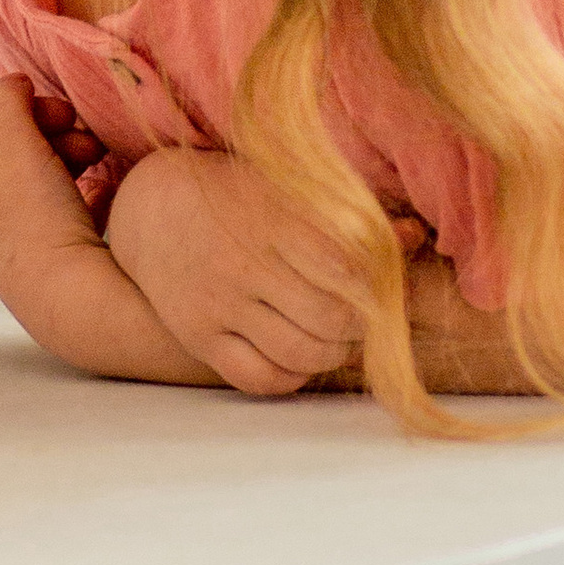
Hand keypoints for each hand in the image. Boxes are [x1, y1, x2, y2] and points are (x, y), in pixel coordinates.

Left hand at [0, 79, 100, 297]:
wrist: (79, 305)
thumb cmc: (41, 224)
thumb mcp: (17, 152)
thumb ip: (8, 107)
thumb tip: (9, 83)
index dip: (20, 103)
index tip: (58, 106)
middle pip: (13, 146)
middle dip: (52, 130)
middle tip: (84, 133)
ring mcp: (14, 236)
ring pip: (42, 172)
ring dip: (73, 153)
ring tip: (99, 155)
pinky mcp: (50, 253)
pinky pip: (66, 204)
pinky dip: (86, 188)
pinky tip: (106, 190)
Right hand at [104, 147, 425, 399]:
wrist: (147, 207)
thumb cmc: (231, 190)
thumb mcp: (284, 185)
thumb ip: (346, 213)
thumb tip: (415, 237)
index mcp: (268, 218)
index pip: (346, 270)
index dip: (375, 286)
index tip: (377, 282)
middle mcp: (242, 264)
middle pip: (331, 319)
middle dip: (360, 324)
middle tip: (361, 313)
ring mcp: (218, 305)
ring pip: (302, 354)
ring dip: (334, 353)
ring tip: (335, 335)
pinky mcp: (199, 336)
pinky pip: (260, 379)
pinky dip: (293, 376)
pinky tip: (298, 354)